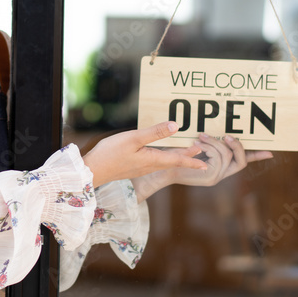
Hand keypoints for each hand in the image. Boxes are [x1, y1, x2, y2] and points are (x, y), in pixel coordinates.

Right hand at [82, 121, 215, 188]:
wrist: (92, 171)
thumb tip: (176, 126)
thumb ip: (154, 133)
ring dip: (174, 157)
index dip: (191, 160)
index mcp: (152, 159)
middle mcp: (148, 166)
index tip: (205, 164)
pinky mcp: (132, 168)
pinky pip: (153, 162)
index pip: (177, 160)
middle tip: (199, 151)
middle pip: (171, 161)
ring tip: (183, 151)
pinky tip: (157, 153)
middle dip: (186, 156)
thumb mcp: (133, 139)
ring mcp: (140, 168)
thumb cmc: (111, 154)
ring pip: (162, 162)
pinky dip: (162, 157)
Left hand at [131, 133, 272, 202]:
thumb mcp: (194, 143)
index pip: (243, 161)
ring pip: (227, 156)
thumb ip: (208, 139)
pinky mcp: (209, 177)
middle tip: (228, 135)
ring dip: (216, 143)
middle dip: (237, 145)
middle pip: (241, 160)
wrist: (160, 166)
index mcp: (220, 165)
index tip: (271, 151)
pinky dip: (210, 148)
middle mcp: (221, 173)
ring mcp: (216, 177)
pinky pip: (218, 158)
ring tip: (201, 135)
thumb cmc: (175, 152)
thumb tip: (218, 128)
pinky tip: (198, 144)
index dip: (256, 156)